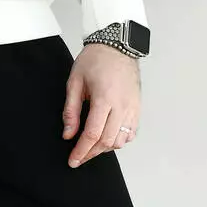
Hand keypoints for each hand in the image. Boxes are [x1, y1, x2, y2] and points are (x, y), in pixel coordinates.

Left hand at [63, 42, 141, 167]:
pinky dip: (120, 140)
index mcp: (105, 98)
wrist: (117, 46)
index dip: (82, 151)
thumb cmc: (95, 59)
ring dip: (105, 148)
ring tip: (92, 146)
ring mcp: (132, 108)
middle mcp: (122, 106)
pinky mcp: (138, 108)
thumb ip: (71, 111)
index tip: (73, 160)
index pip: (93, 134)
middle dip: (91, 153)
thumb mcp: (75, 82)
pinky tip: (108, 137)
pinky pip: (131, 133)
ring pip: (121, 140)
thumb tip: (68, 134)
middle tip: (79, 157)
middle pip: (108, 142)